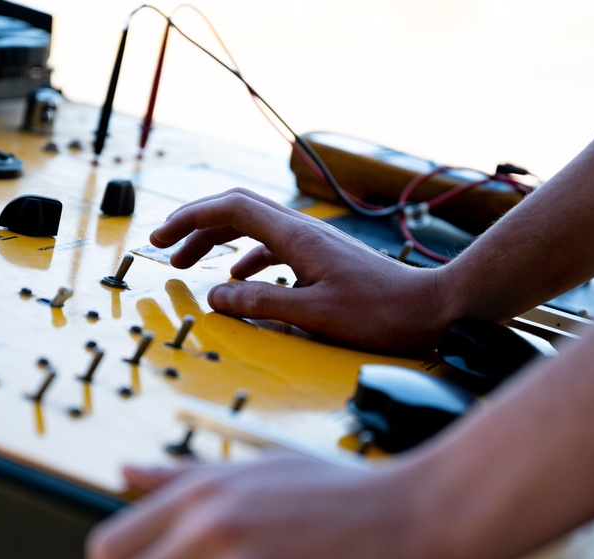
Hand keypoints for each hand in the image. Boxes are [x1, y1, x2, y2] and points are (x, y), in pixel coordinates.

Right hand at [150, 188, 448, 350]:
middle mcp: (302, 231)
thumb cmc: (380, 313)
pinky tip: (238, 280)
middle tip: (164, 249)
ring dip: (217, 243)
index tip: (159, 239)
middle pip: (236, 211)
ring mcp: (314, 242)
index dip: (189, 219)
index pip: (230, 210)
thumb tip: (214, 297)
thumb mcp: (314, 313)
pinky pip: (272, 248)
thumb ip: (260, 304)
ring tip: (190, 266)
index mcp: (296, 237)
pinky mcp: (323, 258)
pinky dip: (246, 259)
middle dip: (196, 226)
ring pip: (252, 229)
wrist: (434, 307)